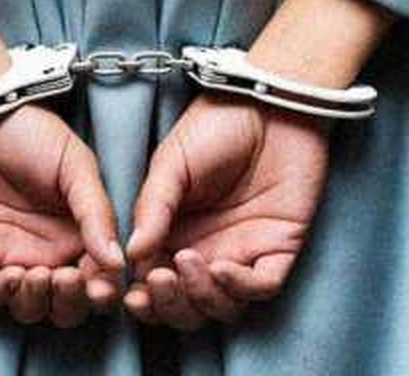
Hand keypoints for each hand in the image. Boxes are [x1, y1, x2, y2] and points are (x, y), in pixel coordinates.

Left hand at [0, 103, 125, 326]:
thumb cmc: (30, 130)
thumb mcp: (75, 165)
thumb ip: (97, 212)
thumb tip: (119, 261)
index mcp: (77, 232)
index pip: (97, 278)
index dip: (102, 290)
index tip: (102, 287)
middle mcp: (46, 251)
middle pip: (65, 303)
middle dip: (70, 302)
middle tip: (69, 280)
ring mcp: (7, 254)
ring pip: (28, 306)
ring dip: (37, 301)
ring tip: (38, 275)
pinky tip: (10, 275)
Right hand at [122, 93, 329, 328]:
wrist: (266, 102)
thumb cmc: (216, 124)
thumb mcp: (172, 162)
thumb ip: (152, 207)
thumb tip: (129, 254)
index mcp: (176, 232)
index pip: (155, 282)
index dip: (144, 296)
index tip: (132, 294)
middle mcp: (208, 248)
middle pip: (187, 305)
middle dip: (170, 304)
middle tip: (160, 281)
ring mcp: (244, 250)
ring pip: (222, 305)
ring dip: (201, 297)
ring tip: (187, 264)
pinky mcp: (279, 246)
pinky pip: (262, 286)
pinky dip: (240, 288)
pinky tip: (222, 268)